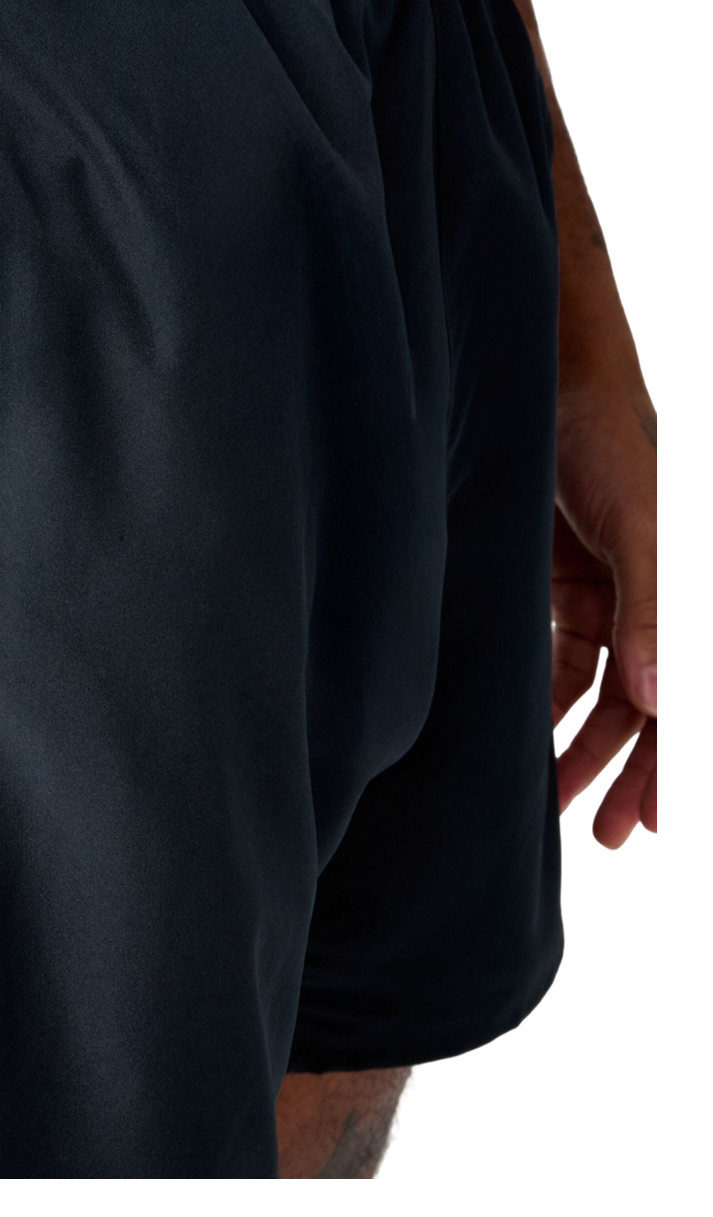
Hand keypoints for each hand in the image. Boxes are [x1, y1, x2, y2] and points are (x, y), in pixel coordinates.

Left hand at [550, 380, 657, 850]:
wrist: (542, 382)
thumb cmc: (606, 440)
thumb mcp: (638, 525)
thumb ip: (650, 610)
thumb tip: (658, 700)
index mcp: (678, 592)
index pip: (682, 699)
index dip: (670, 763)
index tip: (655, 823)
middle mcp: (654, 600)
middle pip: (650, 706)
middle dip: (629, 770)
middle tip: (609, 833)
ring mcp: (612, 593)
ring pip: (607, 690)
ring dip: (587, 743)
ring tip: (564, 800)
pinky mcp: (566, 583)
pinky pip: (567, 657)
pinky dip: (553, 697)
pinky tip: (534, 739)